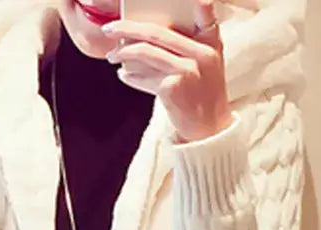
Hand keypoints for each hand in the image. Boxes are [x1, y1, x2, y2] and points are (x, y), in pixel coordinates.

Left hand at [101, 0, 231, 141]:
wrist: (209, 126)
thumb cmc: (205, 91)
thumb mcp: (211, 60)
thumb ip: (198, 37)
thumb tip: (158, 26)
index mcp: (209, 43)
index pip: (199, 16)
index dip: (193, 4)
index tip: (162, 2)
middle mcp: (198, 55)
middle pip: (156, 33)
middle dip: (127, 28)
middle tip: (109, 29)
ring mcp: (184, 72)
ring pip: (145, 53)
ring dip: (123, 53)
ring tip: (112, 55)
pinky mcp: (171, 90)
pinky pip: (143, 78)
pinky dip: (130, 76)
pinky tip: (123, 75)